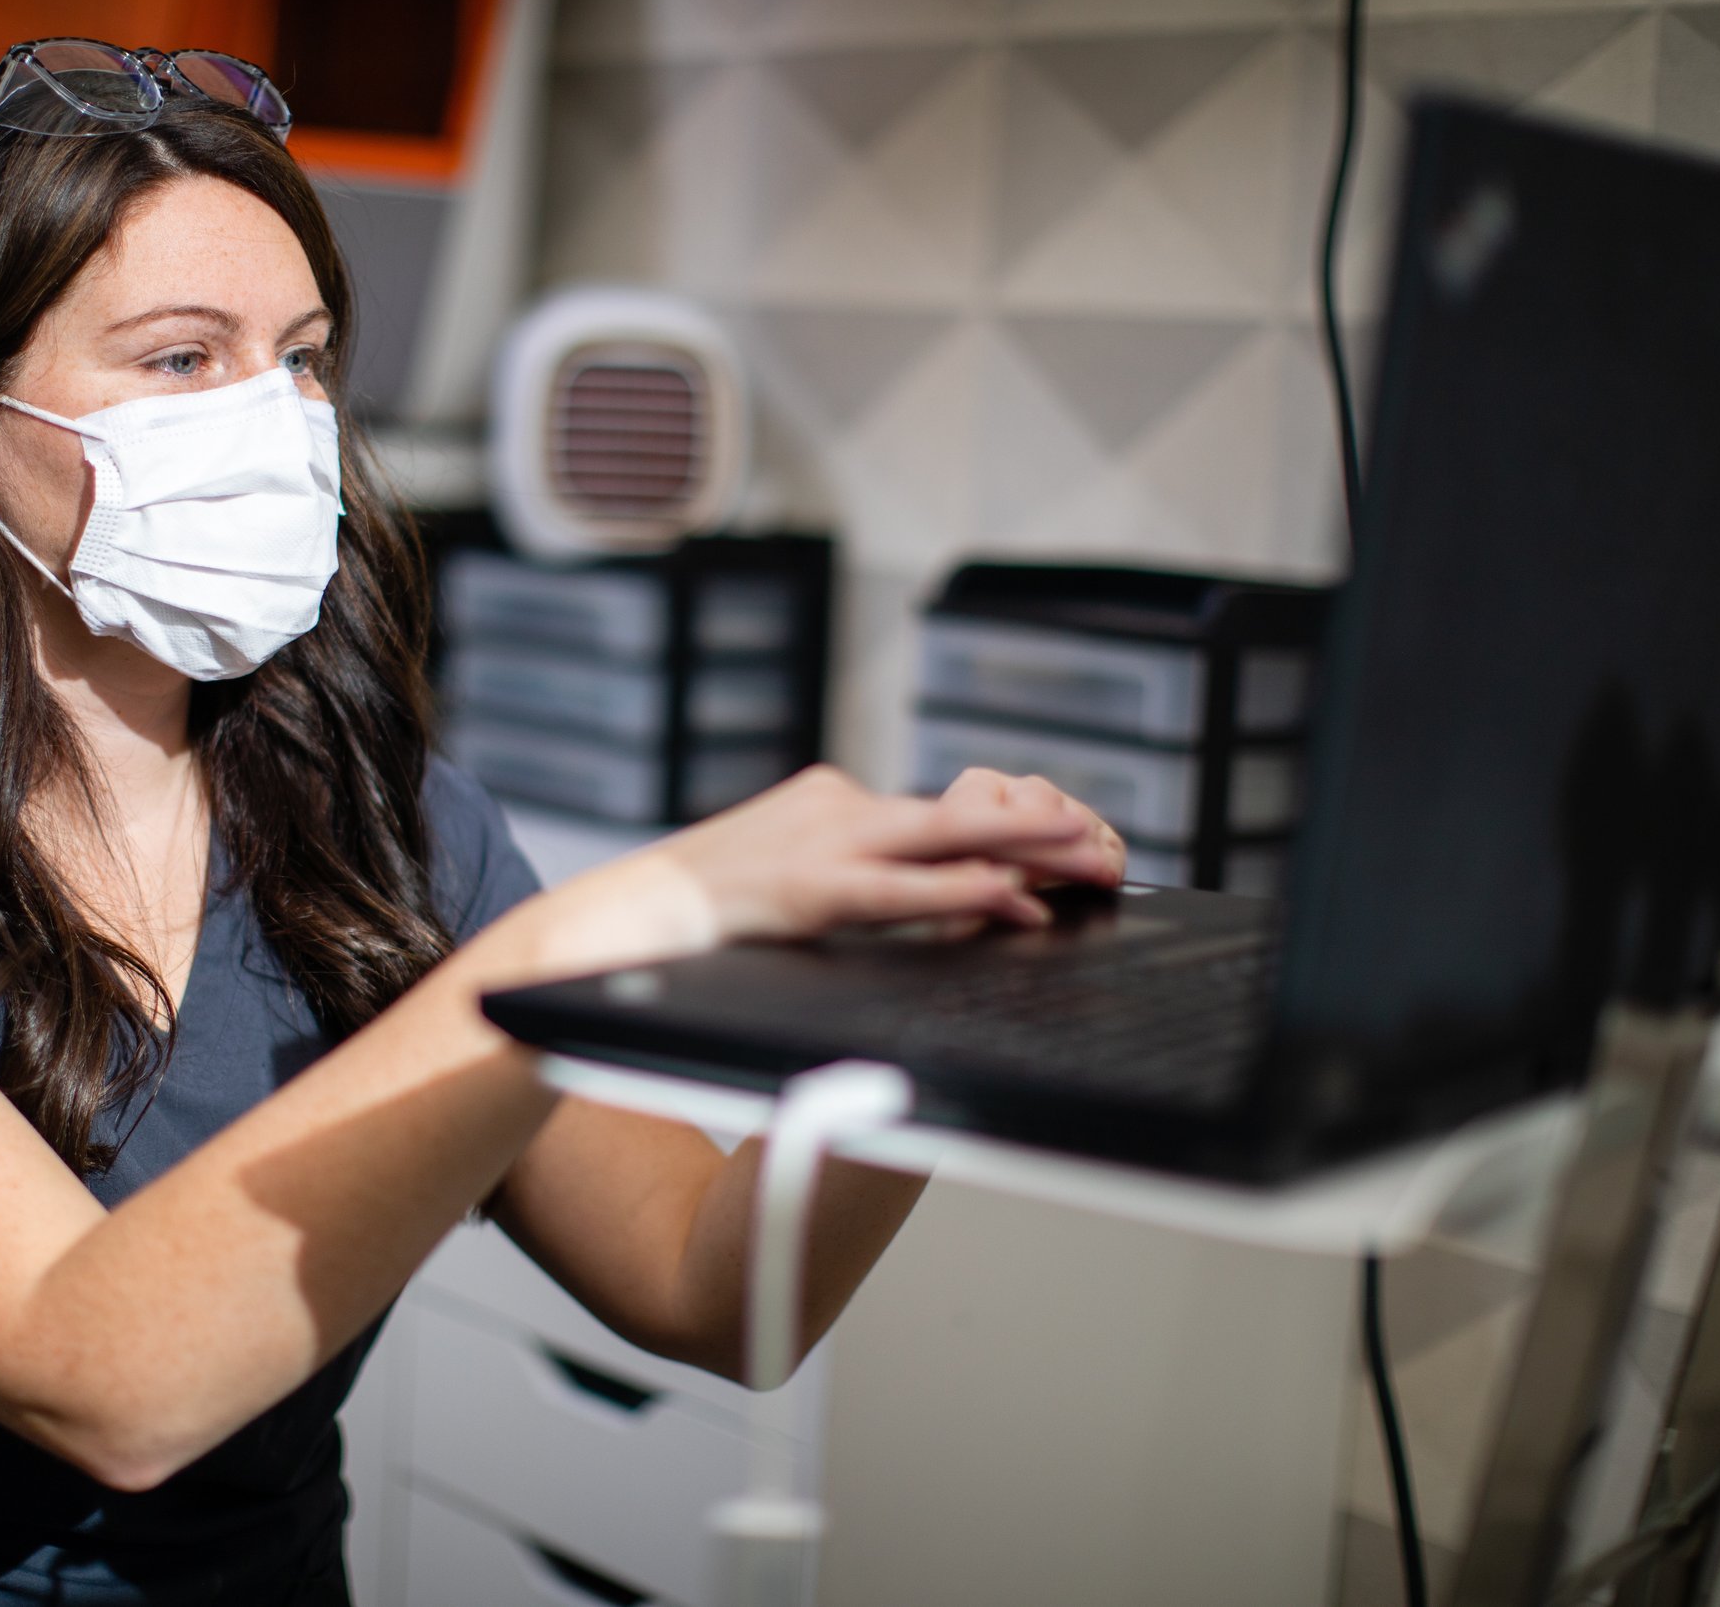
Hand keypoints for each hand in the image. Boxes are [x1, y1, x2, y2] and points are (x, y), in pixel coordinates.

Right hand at [636, 764, 1125, 951]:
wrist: (619, 916)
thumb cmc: (696, 912)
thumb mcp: (779, 873)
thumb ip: (839, 874)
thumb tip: (903, 894)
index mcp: (829, 801)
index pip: (933, 813)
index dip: (1003, 828)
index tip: (1059, 838)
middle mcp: (834, 807)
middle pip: (957, 814)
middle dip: (1035, 830)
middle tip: (1100, 841)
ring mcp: (820, 843)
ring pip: (943, 838)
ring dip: (1022, 849)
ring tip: (1083, 859)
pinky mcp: (804, 888)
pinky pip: (898, 890)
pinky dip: (959, 891)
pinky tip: (1006, 897)